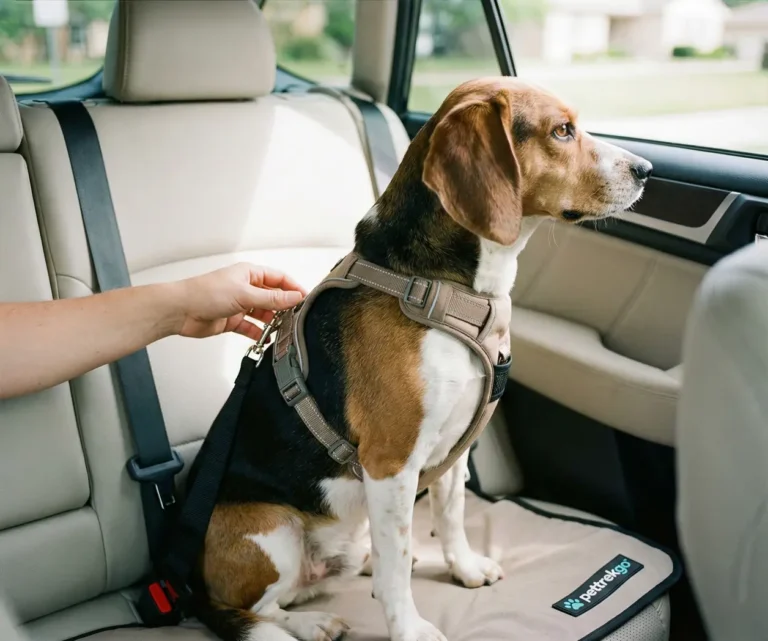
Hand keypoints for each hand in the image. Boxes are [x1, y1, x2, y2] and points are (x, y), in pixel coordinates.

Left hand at [173, 263, 305, 339]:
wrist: (181, 311)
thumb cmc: (205, 293)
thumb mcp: (245, 294)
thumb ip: (272, 299)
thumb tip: (294, 297)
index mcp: (250, 274)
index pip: (279, 278)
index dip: (293, 288)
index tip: (304, 299)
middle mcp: (246, 288)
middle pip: (273, 297)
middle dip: (284, 307)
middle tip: (295, 317)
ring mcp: (240, 304)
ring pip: (263, 313)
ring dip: (272, 322)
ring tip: (282, 330)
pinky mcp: (232, 320)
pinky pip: (252, 327)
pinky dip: (260, 333)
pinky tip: (267, 338)